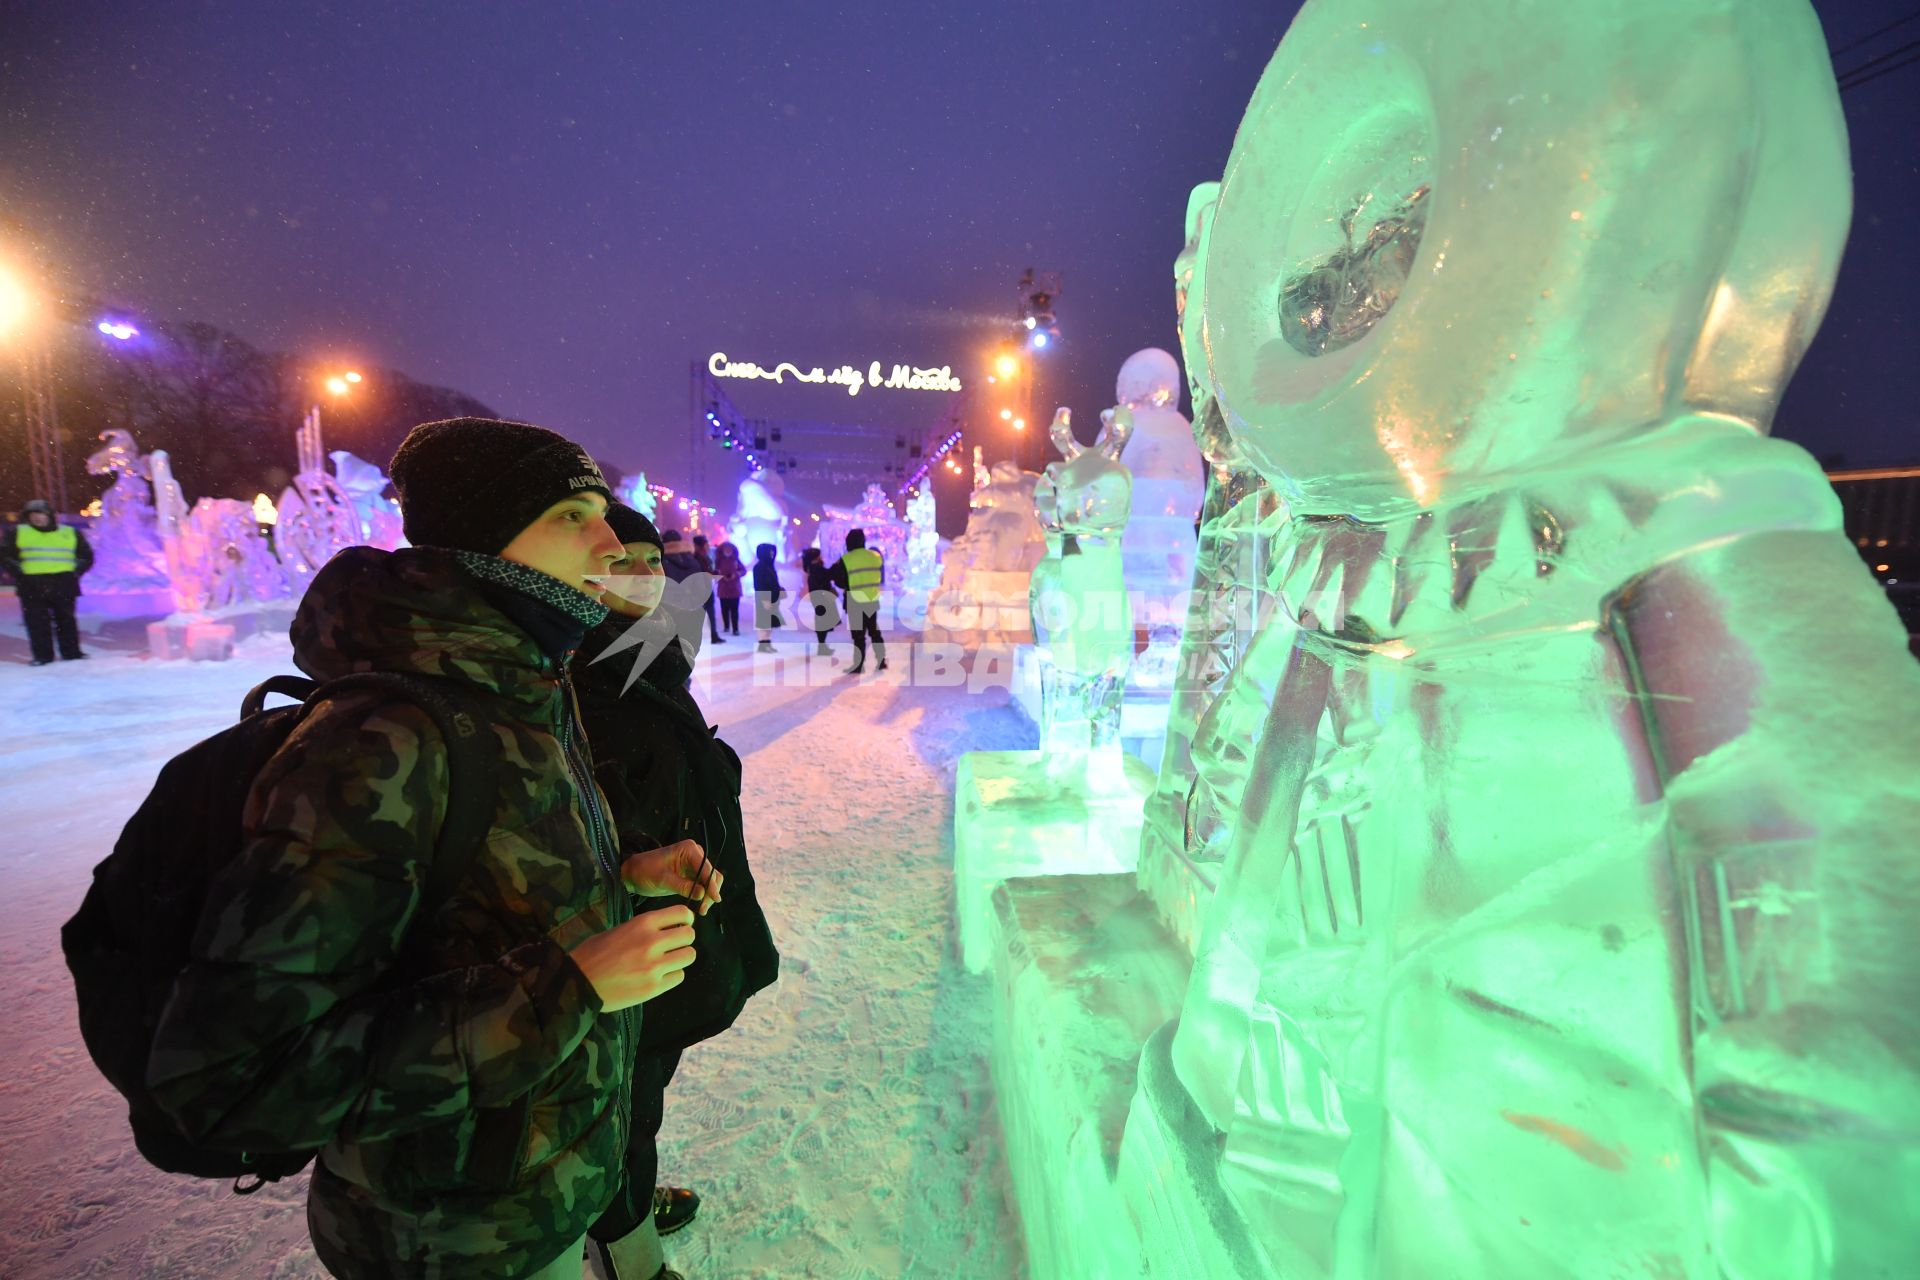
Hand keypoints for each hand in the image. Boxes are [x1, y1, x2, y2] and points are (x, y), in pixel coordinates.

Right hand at [568, 904, 696, 1012]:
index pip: (682, 912)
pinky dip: (672, 975)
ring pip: (689, 956)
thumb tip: (669, 929)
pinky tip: (658, 976)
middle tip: (673, 945)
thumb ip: (645, 928)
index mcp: (642, 923)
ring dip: (680, 958)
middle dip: (684, 939)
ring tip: (667, 961)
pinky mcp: (654, 988)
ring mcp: (654, 966)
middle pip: (689, 935)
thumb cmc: (594, 954)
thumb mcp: (620, 930)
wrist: (578, 983)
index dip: (685, 919)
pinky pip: (679, 976)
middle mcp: (652, 942)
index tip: (681, 924)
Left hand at [621, 839, 724, 914]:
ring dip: (708, 895)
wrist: (634, 873)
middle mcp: (695, 854)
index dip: (712, 884)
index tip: (715, 898)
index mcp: (689, 849)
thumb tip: (702, 894)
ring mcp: (694, 864)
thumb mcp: (662, 879)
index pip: (706, 868)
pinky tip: (699, 904)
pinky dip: (703, 894)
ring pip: (710, 881)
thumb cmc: (645, 871)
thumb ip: (682, 886)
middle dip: (710, 892)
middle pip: (712, 874)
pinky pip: (703, 885)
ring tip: (701, 909)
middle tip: (703, 908)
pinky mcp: (691, 874)